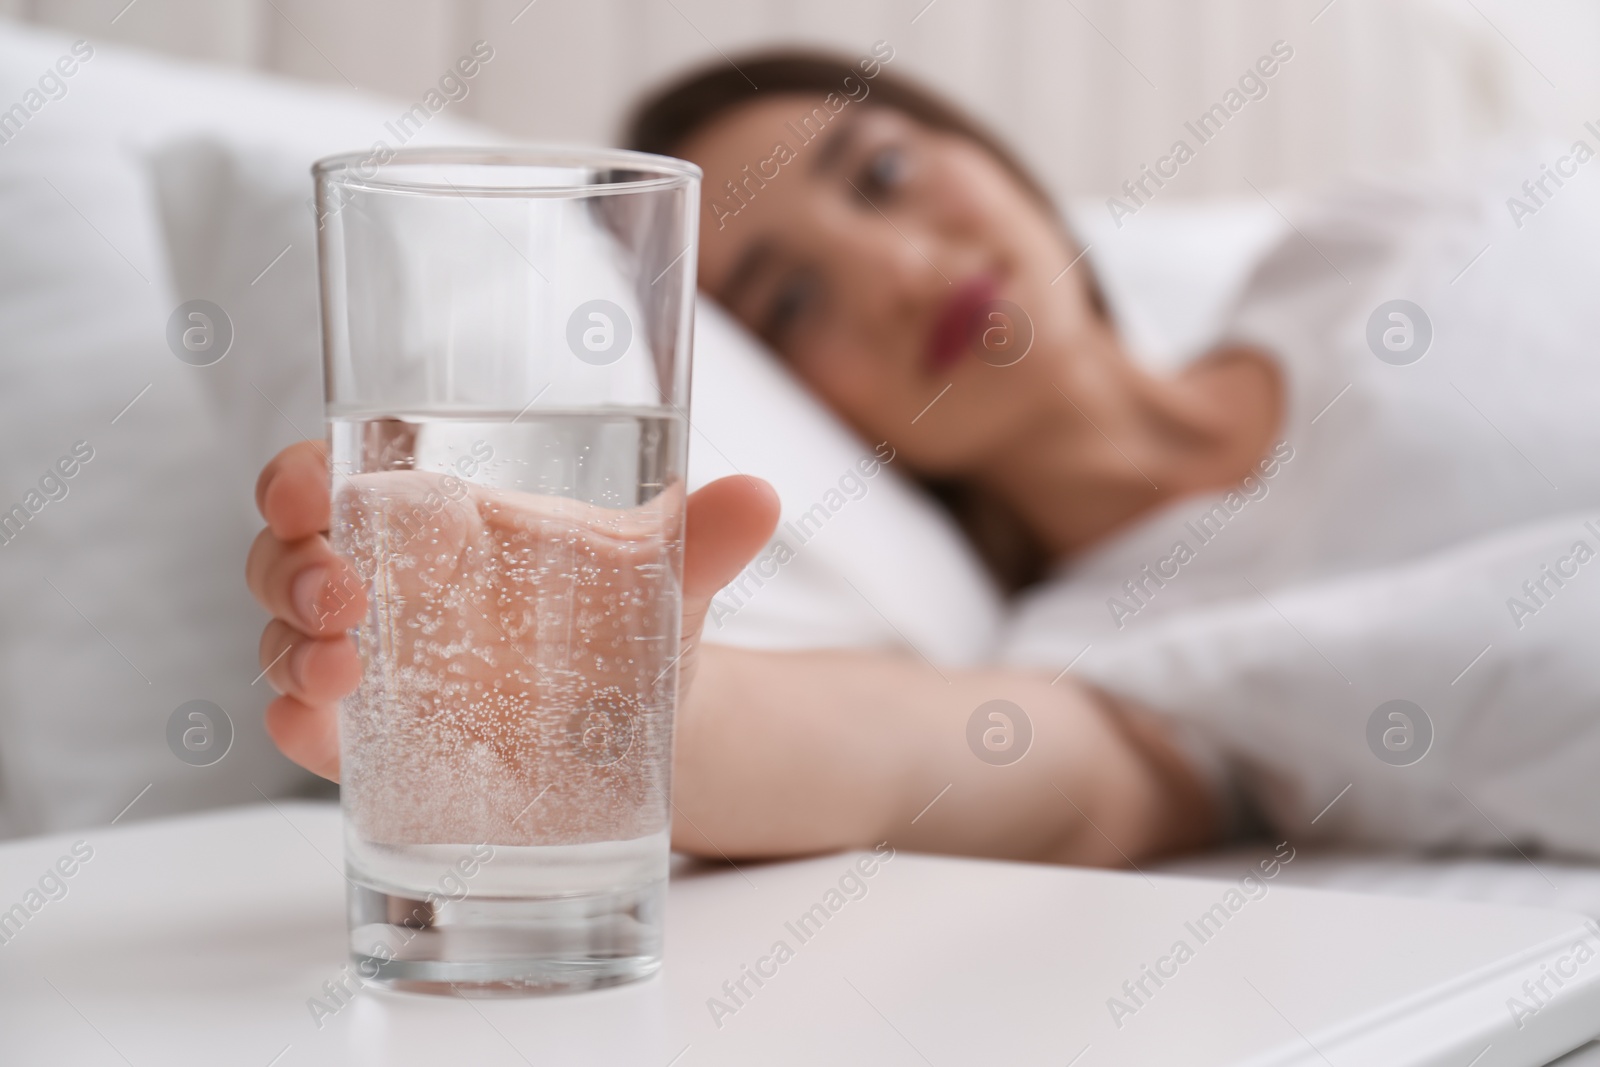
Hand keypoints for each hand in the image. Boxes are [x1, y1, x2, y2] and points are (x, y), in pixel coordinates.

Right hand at [246, 440, 777, 790]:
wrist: (647, 730)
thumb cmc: (635, 628)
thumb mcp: (667, 579)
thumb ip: (705, 538)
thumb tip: (761, 497)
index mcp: (439, 524)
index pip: (331, 480)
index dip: (297, 479)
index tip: (307, 490)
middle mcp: (392, 589)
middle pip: (289, 559)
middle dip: (291, 570)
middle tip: (343, 597)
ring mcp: (381, 668)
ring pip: (286, 642)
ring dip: (291, 650)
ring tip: (342, 669)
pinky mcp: (382, 744)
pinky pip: (313, 732)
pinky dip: (299, 728)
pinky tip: (316, 730)